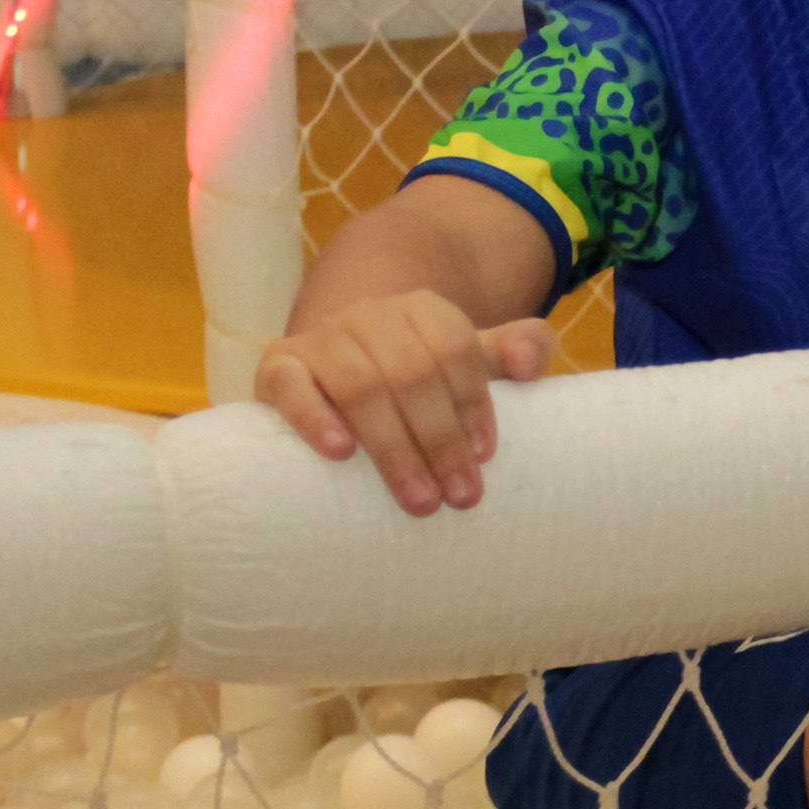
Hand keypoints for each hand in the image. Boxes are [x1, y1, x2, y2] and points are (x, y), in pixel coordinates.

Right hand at [256, 291, 560, 514]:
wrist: (335, 367)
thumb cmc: (417, 376)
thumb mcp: (470, 360)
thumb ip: (516, 350)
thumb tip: (530, 361)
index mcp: (421, 309)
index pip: (453, 348)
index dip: (472, 403)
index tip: (485, 456)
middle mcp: (369, 316)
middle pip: (411, 372)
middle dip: (440, 440)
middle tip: (460, 497)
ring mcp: (321, 339)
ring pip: (359, 385)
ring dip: (393, 446)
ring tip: (419, 499)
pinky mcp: (278, 366)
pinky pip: (289, 385)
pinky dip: (313, 416)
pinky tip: (339, 451)